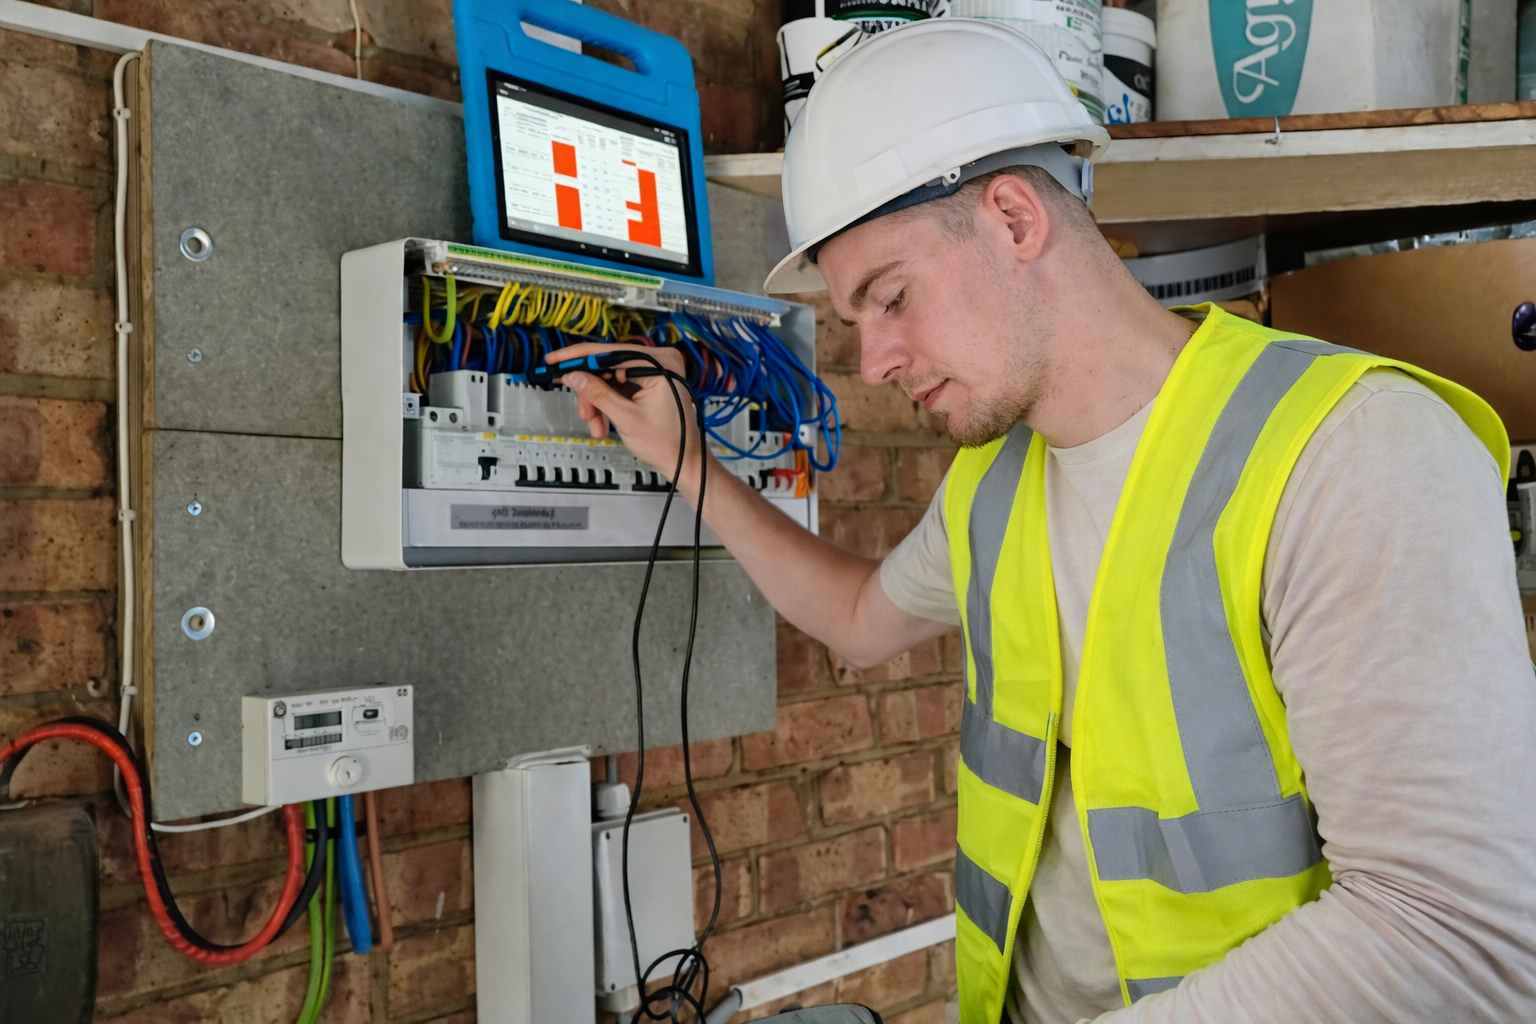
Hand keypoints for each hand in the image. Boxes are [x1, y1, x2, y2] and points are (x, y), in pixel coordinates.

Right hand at [548, 344, 703, 493]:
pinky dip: (608, 403)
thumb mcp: (626, 418)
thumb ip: (598, 394)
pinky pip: (619, 385)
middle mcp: (660, 360)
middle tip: (583, 412)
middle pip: (607, 366)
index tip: (556, 361)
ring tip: (596, 426)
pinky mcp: (651, 382)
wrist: (684, 462)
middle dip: (591, 392)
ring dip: (598, 402)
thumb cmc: (667, 443)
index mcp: (660, 363)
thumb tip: (572, 376)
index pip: (610, 352)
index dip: (579, 357)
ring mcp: (656, 371)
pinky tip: (603, 422)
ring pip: (609, 378)